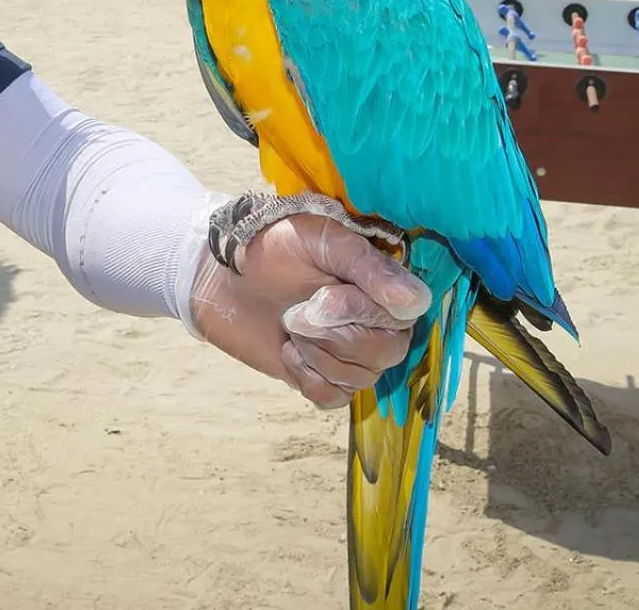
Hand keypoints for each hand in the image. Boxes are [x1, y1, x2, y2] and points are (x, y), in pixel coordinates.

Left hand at [187, 214, 431, 408]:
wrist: (221, 274)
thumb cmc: (270, 247)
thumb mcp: (318, 240)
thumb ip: (367, 266)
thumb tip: (417, 301)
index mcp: (382, 283)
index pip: (404, 315)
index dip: (359, 311)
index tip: (321, 295)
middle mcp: (376, 321)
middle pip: (386, 352)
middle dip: (331, 333)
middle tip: (296, 310)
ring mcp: (351, 353)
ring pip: (361, 377)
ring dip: (315, 351)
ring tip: (290, 323)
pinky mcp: (323, 378)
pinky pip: (334, 397)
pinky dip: (307, 377)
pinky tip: (289, 351)